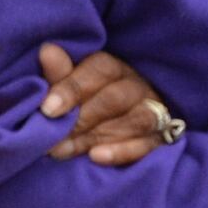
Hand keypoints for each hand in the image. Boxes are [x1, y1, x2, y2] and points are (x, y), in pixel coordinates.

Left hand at [36, 42, 180, 165]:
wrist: (110, 130)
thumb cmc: (83, 102)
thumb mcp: (68, 86)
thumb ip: (59, 74)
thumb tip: (47, 50)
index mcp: (114, 69)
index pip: (100, 70)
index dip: (72, 88)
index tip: (47, 109)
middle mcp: (137, 87)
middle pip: (116, 98)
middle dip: (82, 118)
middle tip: (51, 138)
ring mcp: (153, 113)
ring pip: (136, 120)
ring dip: (97, 136)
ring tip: (64, 150)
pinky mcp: (160, 139)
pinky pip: (148, 145)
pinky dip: (122, 151)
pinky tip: (95, 157)